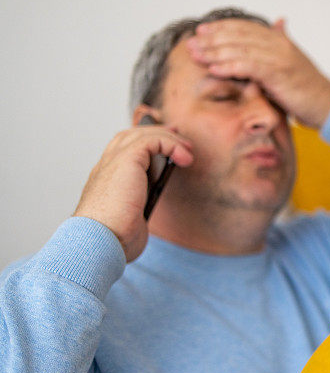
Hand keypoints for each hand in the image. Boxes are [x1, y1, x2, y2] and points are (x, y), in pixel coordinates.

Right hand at [73, 126, 192, 261]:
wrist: (99, 240)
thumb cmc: (112, 239)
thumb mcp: (128, 221)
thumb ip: (135, 212)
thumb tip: (142, 217)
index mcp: (104, 181)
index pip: (120, 153)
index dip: (144, 146)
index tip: (168, 149)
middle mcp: (106, 168)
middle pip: (130, 137)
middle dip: (156, 133)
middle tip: (179, 137)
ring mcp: (113, 162)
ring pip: (141, 135)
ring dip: (168, 138)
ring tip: (187, 149)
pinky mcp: (126, 160)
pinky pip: (152, 141)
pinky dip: (171, 145)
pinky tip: (185, 159)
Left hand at [186, 18, 329, 128]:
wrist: (327, 106)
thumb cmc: (308, 89)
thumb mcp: (292, 62)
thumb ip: (280, 43)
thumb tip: (280, 22)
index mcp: (280, 40)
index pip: (245, 28)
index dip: (222, 28)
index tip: (202, 32)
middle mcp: (279, 44)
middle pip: (239, 36)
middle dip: (212, 39)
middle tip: (192, 43)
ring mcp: (279, 58)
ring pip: (240, 49)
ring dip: (215, 52)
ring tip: (197, 55)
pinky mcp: (279, 73)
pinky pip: (249, 67)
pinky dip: (230, 66)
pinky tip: (214, 68)